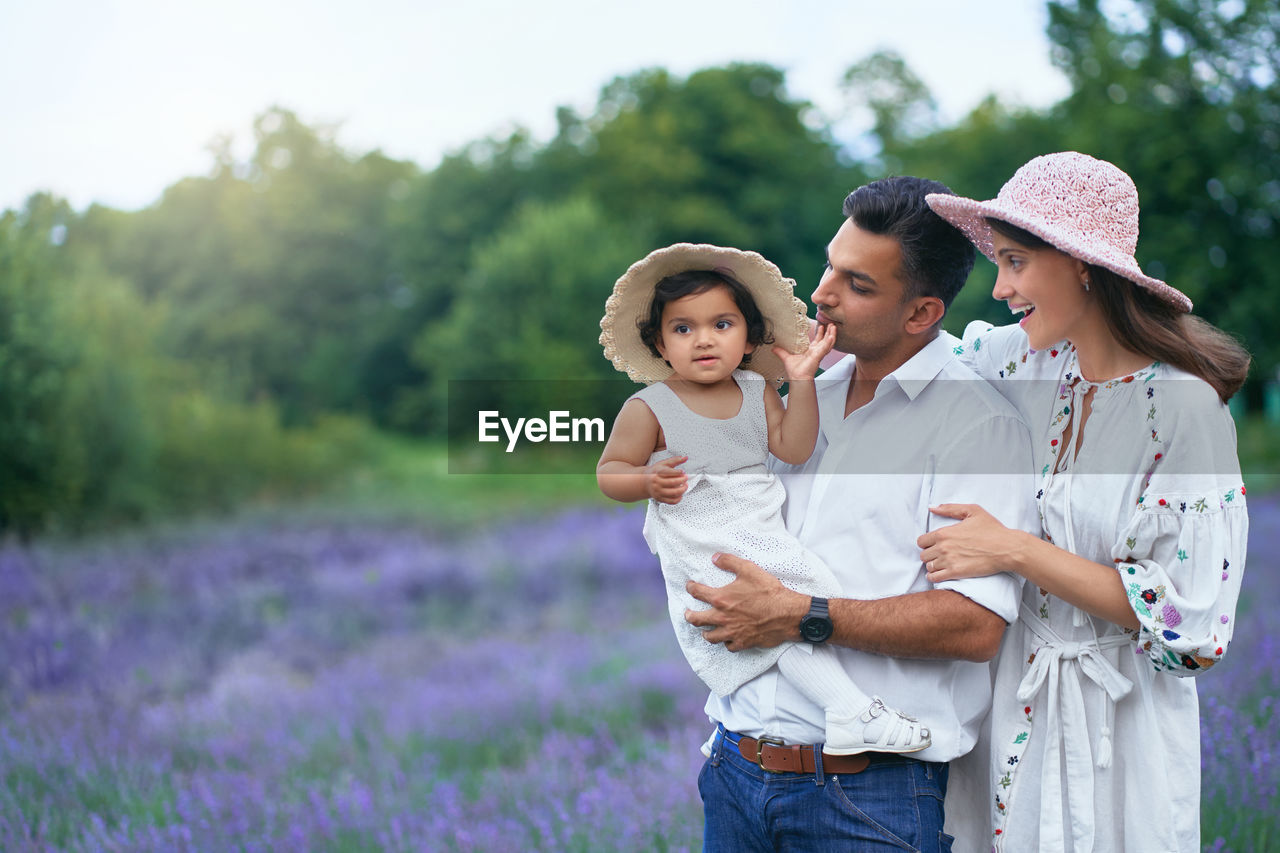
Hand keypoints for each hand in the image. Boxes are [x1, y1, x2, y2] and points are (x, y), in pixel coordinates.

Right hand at [645, 455, 687, 503]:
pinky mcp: (660, 498)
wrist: (645, 482)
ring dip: (682, 490)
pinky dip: (678, 499)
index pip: (668, 472)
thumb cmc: (656, 471)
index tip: (683, 472)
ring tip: (685, 486)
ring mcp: (658, 491)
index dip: (678, 472)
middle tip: (686, 478)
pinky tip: (681, 494)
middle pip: (672, 483)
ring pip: (673, 493)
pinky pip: (671, 501)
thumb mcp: (664, 463)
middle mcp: (657, 482)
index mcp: (658, 473)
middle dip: (682, 481)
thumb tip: (686, 457)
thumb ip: (675, 460)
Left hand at [684, 553, 806, 650]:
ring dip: (705, 632)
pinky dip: (726, 643)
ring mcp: (731, 632)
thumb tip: (715, 557)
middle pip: (697, 620)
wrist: (786, 613)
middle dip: (690, 616)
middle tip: (688, 614)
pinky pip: (728, 646)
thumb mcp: (749, 569)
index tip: (689, 586)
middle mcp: (722, 617)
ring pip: (710, 637)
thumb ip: (729, 562)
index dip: (691, 588)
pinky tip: (727, 639)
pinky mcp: (743, 642)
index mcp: (721, 598)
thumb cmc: (768, 591)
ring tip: (704, 631)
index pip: (697, 593)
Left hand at [774, 322, 835, 381]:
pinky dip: (829, 342)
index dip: (820, 333)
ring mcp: (818, 353)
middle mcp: (816, 352)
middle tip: (831, 323)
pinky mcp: (818, 356)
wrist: (797, 378)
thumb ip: (781, 352)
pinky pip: (825, 348)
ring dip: (831, 334)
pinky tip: (832, 336)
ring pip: (828, 343)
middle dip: (829, 332)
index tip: (821, 326)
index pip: (818, 340)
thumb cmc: (795, 371)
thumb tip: (773, 348)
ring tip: (833, 326)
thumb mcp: (786, 357)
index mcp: (811, 351)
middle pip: (825, 340)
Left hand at [916, 503, 1020, 581]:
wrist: (1007, 548)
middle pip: (923, 555)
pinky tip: (939, 574)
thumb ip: (950, 509)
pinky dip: (934, 577)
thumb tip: (932, 508)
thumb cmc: (992, 529)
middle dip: (930, 554)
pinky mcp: (956, 573)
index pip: (921, 541)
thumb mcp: (972, 511)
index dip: (927, 543)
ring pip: (928, 566)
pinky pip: (934, 578)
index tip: (934, 545)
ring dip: (933, 566)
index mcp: (944, 533)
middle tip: (939, 555)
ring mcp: (949, 561)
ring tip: (941, 564)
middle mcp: (943, 547)